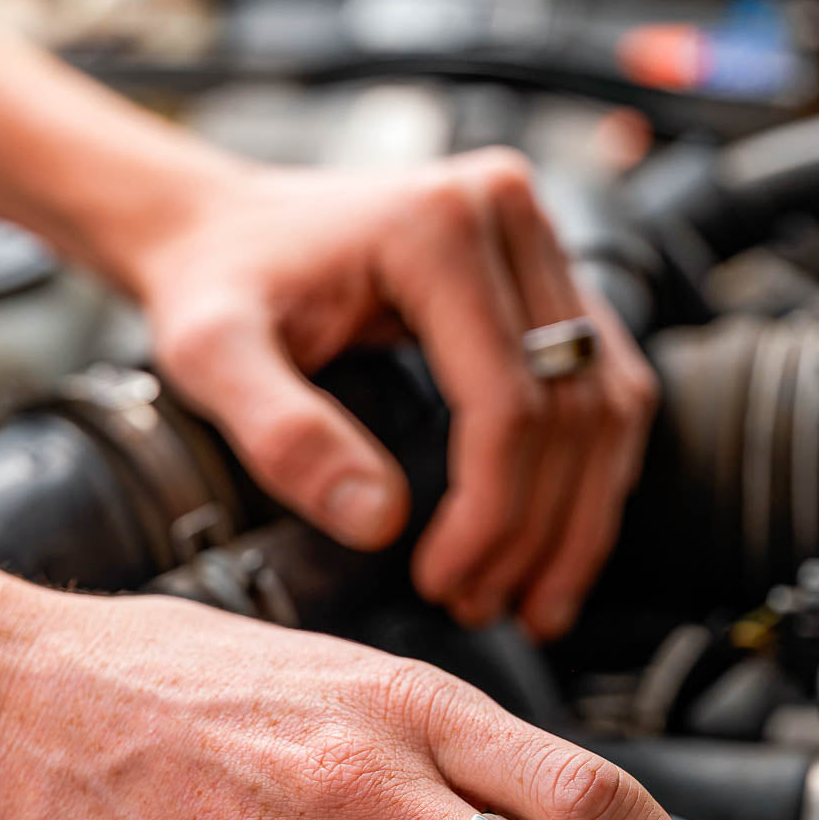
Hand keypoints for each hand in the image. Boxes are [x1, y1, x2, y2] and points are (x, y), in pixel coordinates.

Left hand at [134, 150, 657, 638]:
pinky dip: (587, 467)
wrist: (220, 228)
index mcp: (437, 228)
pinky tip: (554, 533)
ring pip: (605, 398)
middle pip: (570, 405)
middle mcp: (506, 214)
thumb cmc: (214, 284)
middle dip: (535, 529)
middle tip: (483, 605)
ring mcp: (533, 238)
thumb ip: (284, 435)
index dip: (490, 514)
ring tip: (531, 598)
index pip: (507, 402)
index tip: (442, 584)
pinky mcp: (539, 270)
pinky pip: (599, 380)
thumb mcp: (212, 356)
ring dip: (578, 512)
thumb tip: (380, 523)